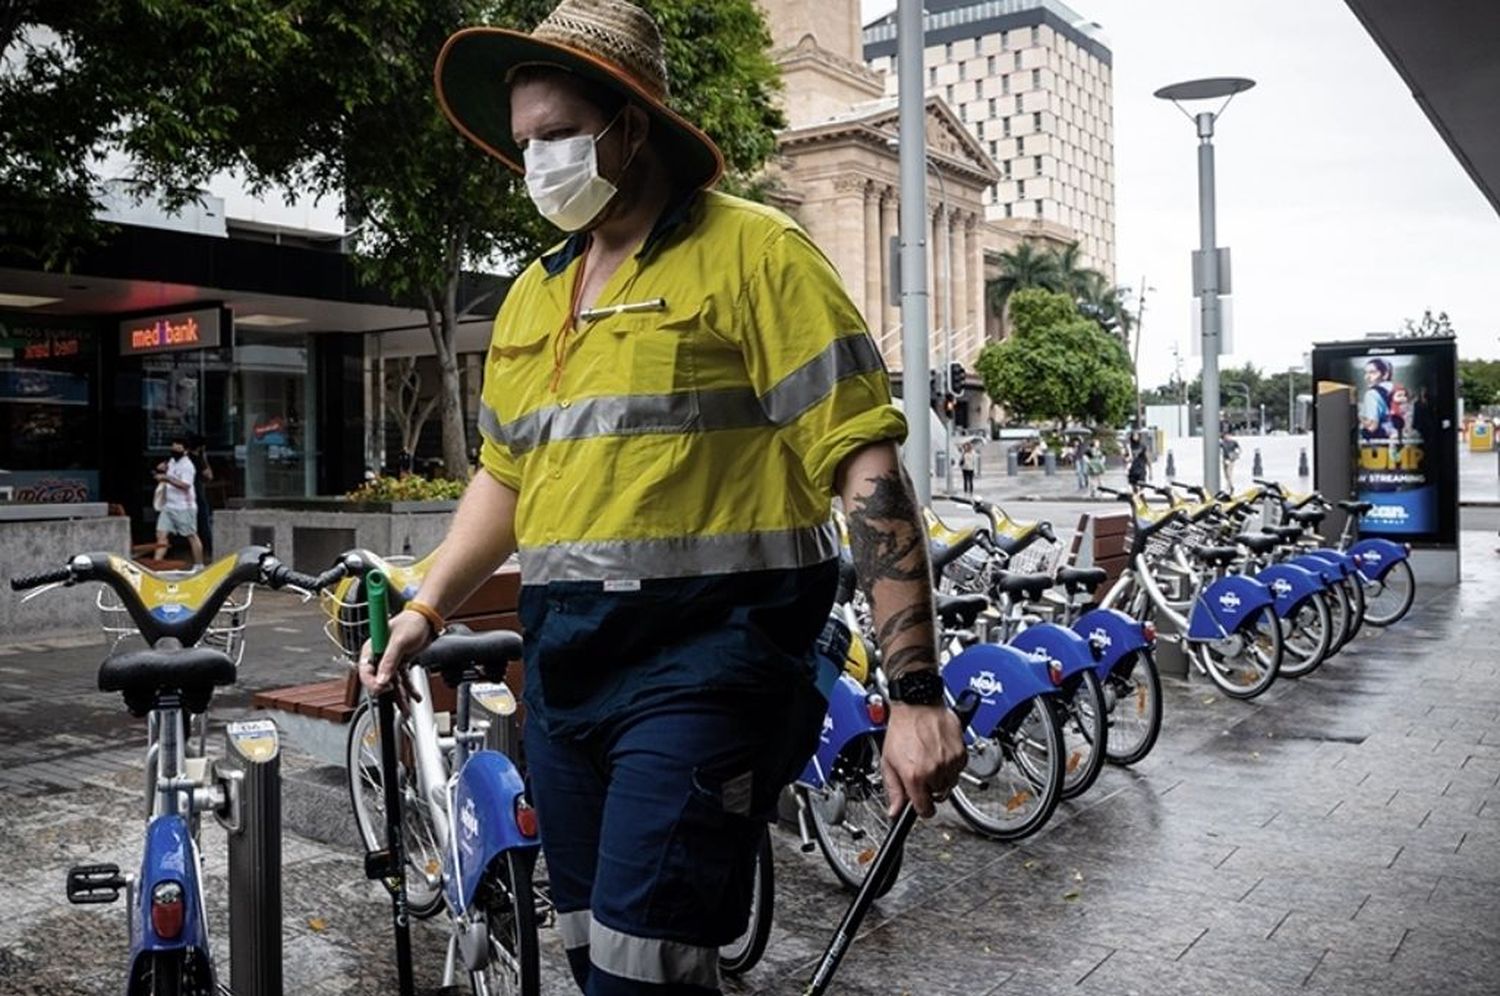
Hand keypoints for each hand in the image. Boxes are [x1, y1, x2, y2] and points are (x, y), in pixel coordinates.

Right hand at [357, 610, 432, 708]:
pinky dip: (409, 689)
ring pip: (391, 683)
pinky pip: (403, 679)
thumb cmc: (411, 622)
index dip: (372, 683)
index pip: (365, 671)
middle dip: (387, 693)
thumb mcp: (399, 642)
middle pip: (377, 680)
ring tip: (406, 710)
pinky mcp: (401, 662)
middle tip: (398, 702)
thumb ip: (389, 661)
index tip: (383, 688)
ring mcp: (390, 660)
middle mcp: (378, 656)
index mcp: (371, 648)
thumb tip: (381, 680)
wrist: (427, 618)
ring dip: (399, 696)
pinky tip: (415, 697)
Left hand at [881, 700, 965, 818]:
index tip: (920, 804)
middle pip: (938, 796)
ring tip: (930, 759)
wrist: (917, 705)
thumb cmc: (902, 728)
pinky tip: (940, 753)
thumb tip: (895, 811)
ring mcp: (949, 762)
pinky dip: (951, 765)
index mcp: (914, 776)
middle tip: (921, 772)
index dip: (921, 808)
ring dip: (941, 777)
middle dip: (930, 788)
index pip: (925, 809)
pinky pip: (958, 770)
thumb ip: (893, 789)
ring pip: (950, 784)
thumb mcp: (888, 761)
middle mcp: (934, 771)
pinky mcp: (960, 753)